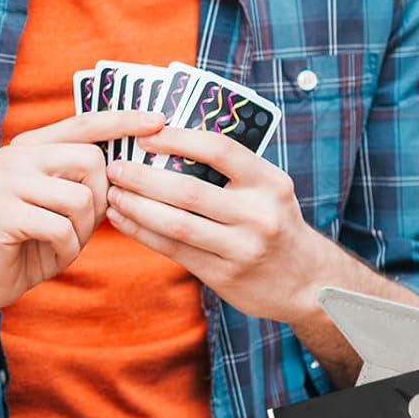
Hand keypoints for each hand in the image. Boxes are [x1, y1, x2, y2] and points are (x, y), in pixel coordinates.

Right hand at [0, 110, 165, 318]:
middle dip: (100, 199)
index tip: (159, 121)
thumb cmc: (34, 239)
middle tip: (82, 224)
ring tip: (61, 241)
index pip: (83, 123)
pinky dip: (65, 250)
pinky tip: (49, 253)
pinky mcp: (3, 212)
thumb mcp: (66, 203)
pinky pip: (61, 229)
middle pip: (91, 161)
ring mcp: (5, 181)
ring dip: (81, 231)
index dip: (122, 122)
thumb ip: (89, 178)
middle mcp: (15, 155)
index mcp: (30, 146)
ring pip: (80, 199)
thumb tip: (137, 160)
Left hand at [102, 124, 330, 323]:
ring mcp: (242, 248)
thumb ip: (229, 170)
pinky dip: (142, 233)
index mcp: (270, 182)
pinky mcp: (225, 276)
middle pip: (188, 191)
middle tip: (114, 167)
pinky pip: (174, 250)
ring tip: (111, 194)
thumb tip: (166, 141)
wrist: (307, 282)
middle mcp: (259, 214)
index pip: (219, 150)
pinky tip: (122, 221)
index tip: (144, 135)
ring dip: (136, 207)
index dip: (178, 139)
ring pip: (176, 224)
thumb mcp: (268, 189)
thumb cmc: (274, 221)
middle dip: (143, 178)